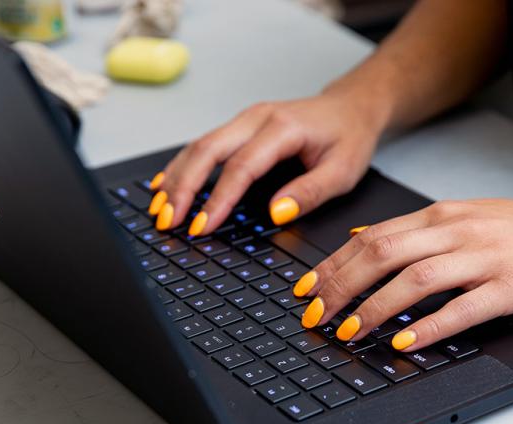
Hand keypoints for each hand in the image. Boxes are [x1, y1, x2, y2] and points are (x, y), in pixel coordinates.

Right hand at [146, 91, 387, 233]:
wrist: (351, 108)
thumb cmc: (348, 137)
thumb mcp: (343, 171)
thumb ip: (310, 192)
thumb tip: (276, 214)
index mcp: (282, 128)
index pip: (241, 166)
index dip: (219, 200)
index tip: (203, 227)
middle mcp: (257, 118)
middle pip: (207, 150)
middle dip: (183, 187)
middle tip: (169, 220)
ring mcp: (245, 120)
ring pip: (198, 146)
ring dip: (176, 177)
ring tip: (160, 208)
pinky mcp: (240, 127)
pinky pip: (203, 144)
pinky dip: (182, 166)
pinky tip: (165, 184)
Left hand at [293, 189, 512, 351]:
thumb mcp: (464, 217)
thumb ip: (413, 230)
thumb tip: (362, 239)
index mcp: (440, 215)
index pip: (371, 238)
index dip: (332, 265)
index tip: (304, 290)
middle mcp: (456, 231)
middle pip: (383, 254)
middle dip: (340, 286)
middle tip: (315, 316)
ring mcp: (484, 257)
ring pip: (415, 279)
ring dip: (375, 308)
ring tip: (349, 332)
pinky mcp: (510, 286)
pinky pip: (462, 308)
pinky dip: (429, 326)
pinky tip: (406, 341)